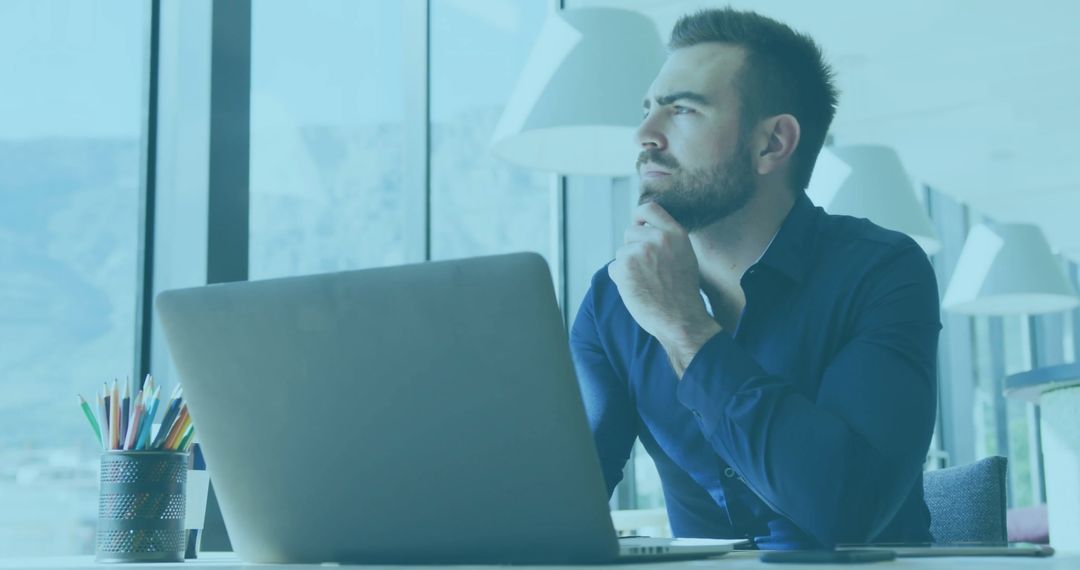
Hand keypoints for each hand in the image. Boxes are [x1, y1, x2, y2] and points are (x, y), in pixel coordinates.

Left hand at [608, 203, 721, 376]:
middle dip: (633, 248)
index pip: (649, 208)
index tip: (637, 224)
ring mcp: (639, 252)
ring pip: (621, 252)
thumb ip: (667, 240)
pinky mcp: (624, 267)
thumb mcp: (685, 257)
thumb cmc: (683, 293)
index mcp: (675, 234)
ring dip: (627, 266)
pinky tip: (637, 290)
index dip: (638, 216)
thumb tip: (645, 230)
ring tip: (645, 282)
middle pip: (629, 232)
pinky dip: (620, 280)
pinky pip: (614, 268)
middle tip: (646, 270)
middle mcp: (657, 239)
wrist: (681, 319)